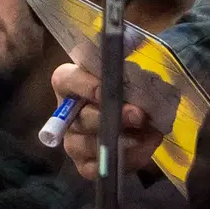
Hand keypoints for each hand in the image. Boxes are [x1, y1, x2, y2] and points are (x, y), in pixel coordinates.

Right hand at [50, 62, 165, 179]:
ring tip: (145, 135)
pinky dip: (121, 161)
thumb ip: (125, 53)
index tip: (107, 88)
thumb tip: (131, 39)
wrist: (136, 115)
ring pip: (84, 145)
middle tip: (138, 114)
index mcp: (68, 82)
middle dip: (111, 117)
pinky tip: (143, 149)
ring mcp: (72, 141)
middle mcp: (65, 113)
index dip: (85, 85)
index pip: (67, 81)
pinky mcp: (82, 164)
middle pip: (81, 118)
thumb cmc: (123, 86)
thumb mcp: (124, 66)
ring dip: (117, 142)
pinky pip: (94, 169)